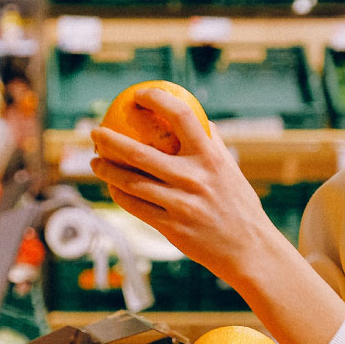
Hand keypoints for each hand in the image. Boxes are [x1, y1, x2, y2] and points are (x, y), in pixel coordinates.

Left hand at [90, 87, 275, 282]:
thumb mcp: (230, 170)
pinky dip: (119, 194)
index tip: (139, 95)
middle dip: (109, 140)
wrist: (249, 249)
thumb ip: (212, 143)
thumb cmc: (238, 205)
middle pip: (139, 152)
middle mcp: (194, 178)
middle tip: (95, 133)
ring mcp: (180, 204)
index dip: (157, 99)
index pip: (181, 115)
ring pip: (130, 182)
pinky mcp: (171, 227)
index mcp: (211, 157)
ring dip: (106, 170)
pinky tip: (112, 188)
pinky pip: (135, 207)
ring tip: (95, 162)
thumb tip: (196, 118)